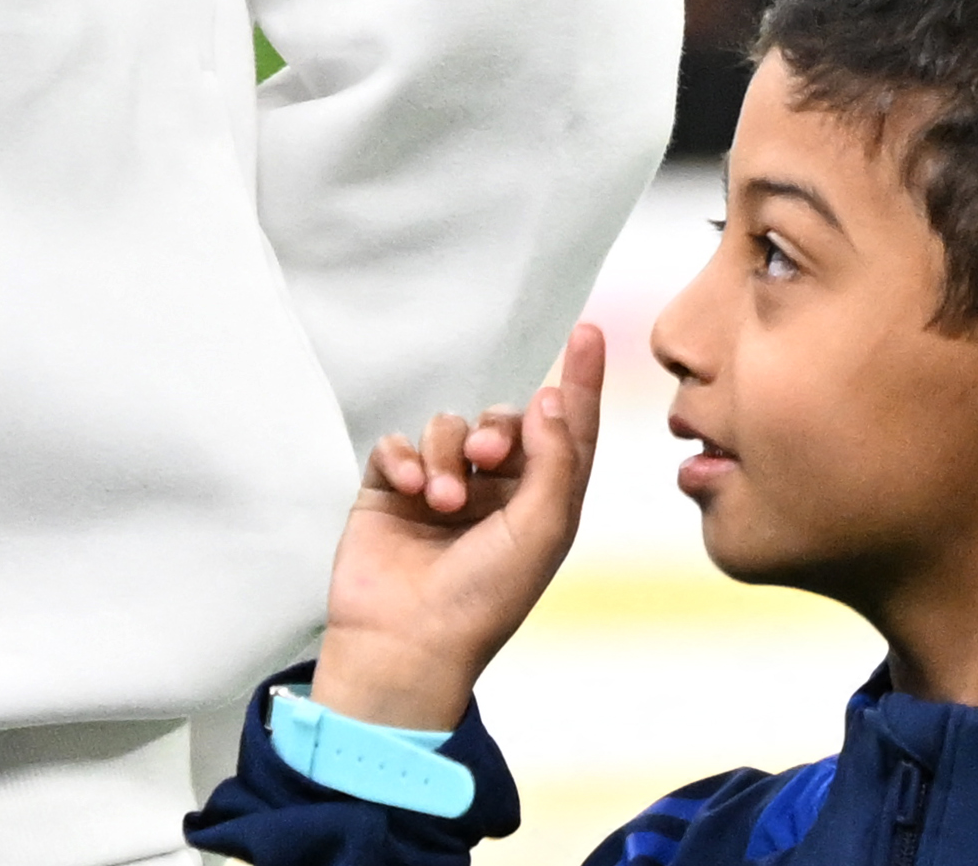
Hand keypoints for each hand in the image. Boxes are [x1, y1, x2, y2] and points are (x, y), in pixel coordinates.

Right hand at [306, 323, 606, 732]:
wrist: (406, 645)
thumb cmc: (482, 601)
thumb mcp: (541, 532)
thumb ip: (555, 460)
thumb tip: (551, 398)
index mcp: (540, 504)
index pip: (567, 431)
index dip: (579, 381)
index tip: (586, 332)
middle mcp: (495, 494)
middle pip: (502, 421)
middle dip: (496, 428)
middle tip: (486, 455)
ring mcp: (440, 491)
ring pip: (447, 427)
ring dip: (446, 453)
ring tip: (442, 500)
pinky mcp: (391, 493)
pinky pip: (398, 445)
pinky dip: (403, 459)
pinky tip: (408, 490)